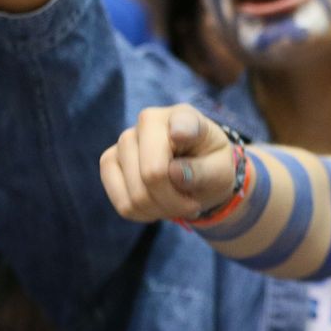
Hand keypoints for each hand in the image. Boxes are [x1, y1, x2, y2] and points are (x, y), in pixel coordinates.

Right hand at [100, 105, 238, 221]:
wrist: (196, 174)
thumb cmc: (211, 167)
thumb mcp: (222, 171)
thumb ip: (204, 171)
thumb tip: (173, 173)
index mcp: (183, 116)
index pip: (181, 126)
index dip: (181, 133)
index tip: (181, 136)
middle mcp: (148, 122)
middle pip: (152, 174)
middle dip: (175, 202)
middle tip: (194, 206)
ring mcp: (124, 142)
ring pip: (135, 195)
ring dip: (161, 210)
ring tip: (177, 205)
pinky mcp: (109, 163)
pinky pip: (123, 204)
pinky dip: (144, 213)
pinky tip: (158, 205)